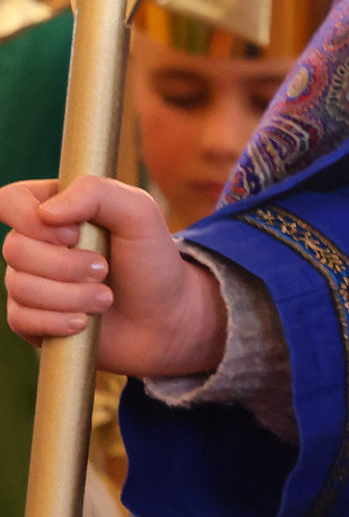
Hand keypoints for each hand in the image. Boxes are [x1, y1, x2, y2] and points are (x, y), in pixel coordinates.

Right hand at [1, 178, 222, 377]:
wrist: (165, 317)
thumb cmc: (151, 260)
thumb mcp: (140, 213)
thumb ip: (98, 194)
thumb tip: (46, 212)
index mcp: (56, 209)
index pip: (10, 200)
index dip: (30, 218)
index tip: (73, 234)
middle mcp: (35, 244)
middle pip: (14, 248)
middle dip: (66, 265)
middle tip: (104, 269)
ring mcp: (29, 281)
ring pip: (20, 287)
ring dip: (71, 296)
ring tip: (105, 298)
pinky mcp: (30, 319)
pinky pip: (21, 319)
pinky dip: (58, 321)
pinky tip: (84, 322)